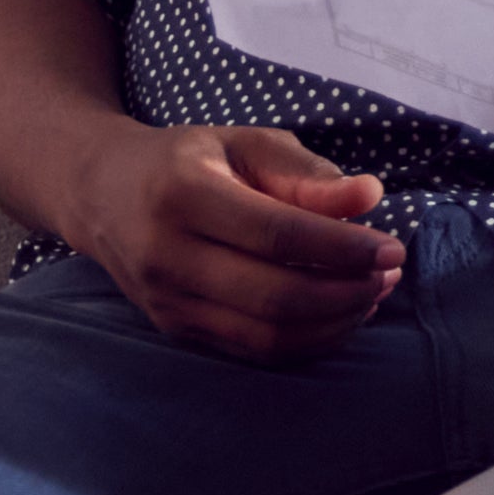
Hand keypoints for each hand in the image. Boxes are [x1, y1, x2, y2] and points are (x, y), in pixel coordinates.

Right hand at [45, 122, 400, 361]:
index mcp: (183, 195)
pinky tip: (339, 314)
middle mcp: (166, 255)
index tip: (392, 247)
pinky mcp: (175, 328)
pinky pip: (252, 350)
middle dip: (346, 291)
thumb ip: (306, 172)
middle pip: (274, 294)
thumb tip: (369, 197)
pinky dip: (306, 340)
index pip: (277, 235)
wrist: (101, 194)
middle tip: (390, 273)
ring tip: (372, 292)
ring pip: (266, 334)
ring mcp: (167, 301)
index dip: (342, 248)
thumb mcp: (244, 144)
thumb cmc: (188, 161)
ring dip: (334, 321)